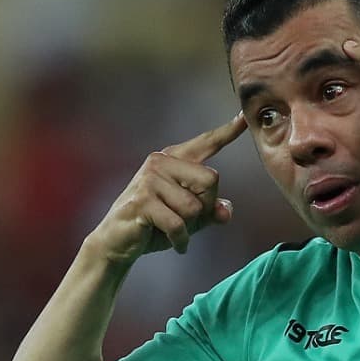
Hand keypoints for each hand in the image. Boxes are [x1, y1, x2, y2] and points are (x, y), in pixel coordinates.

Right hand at [88, 114, 246, 263]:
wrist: (116, 241)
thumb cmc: (154, 225)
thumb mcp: (189, 218)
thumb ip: (210, 210)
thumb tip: (226, 211)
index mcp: (174, 159)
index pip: (206, 143)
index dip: (227, 132)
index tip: (244, 116)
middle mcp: (160, 162)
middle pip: (211, 179)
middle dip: (205, 207)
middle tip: (186, 220)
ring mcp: (150, 179)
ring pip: (194, 206)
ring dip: (190, 227)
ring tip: (174, 230)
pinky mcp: (142, 200)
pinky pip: (178, 224)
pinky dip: (180, 240)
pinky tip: (176, 244)